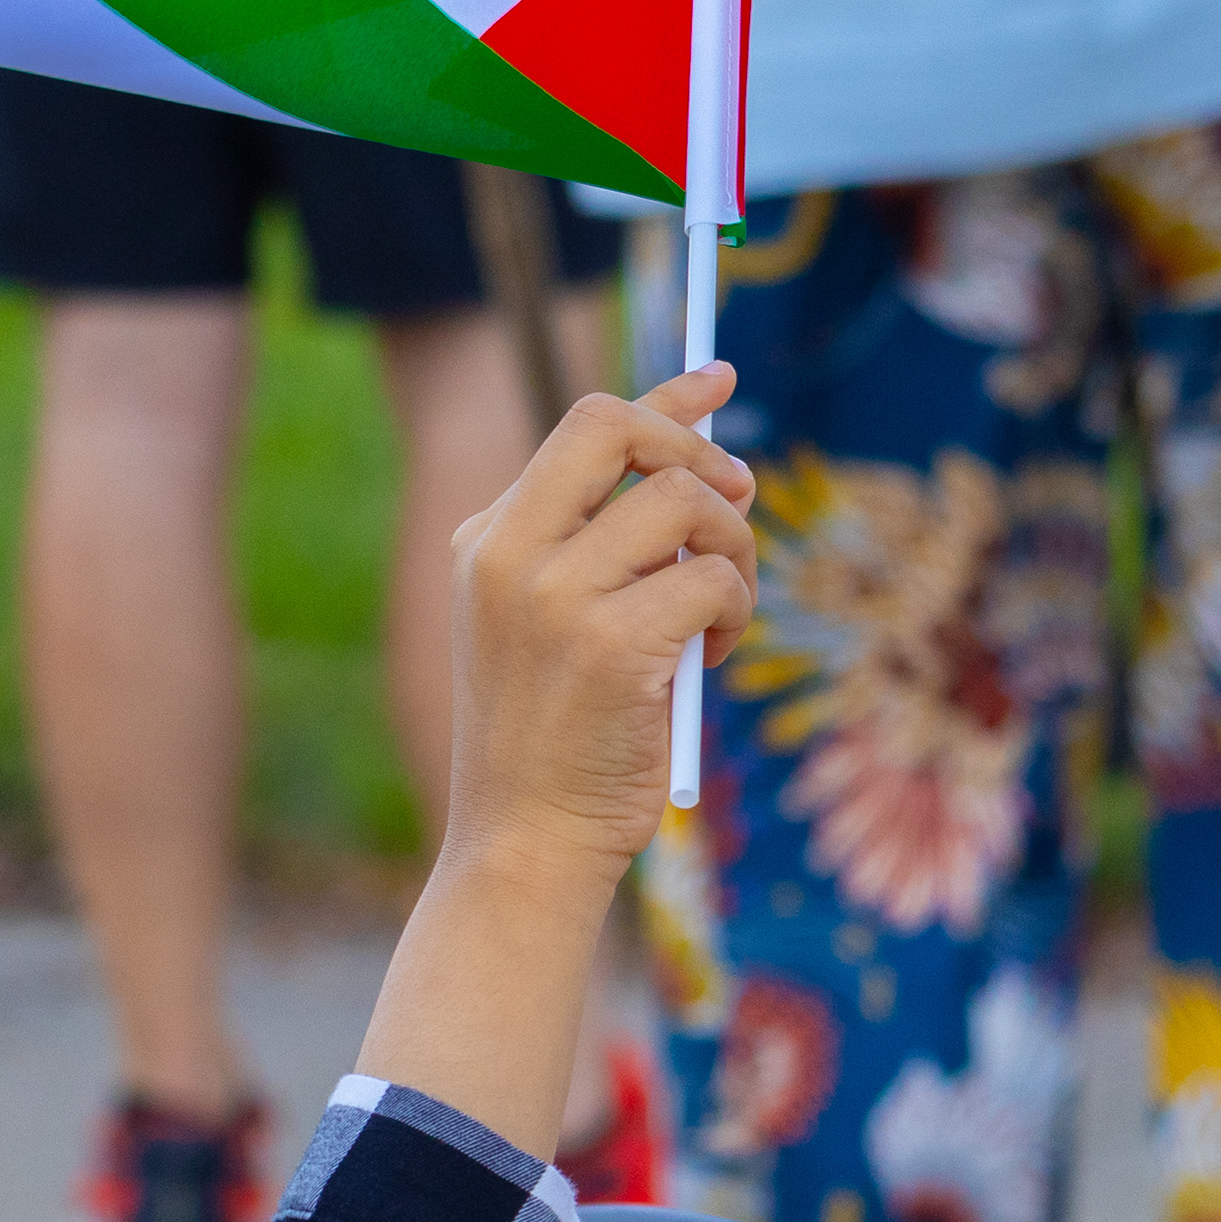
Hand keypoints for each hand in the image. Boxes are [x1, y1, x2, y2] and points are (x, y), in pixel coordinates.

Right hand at [442, 364, 755, 898]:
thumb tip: (709, 471)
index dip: (664, 398)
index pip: (584, 430)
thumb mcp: (556, 624)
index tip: (718, 378)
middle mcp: (510, 555)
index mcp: (486, 543)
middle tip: (734, 502)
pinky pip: (712, 581)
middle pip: (619, 431)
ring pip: (684, 505)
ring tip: (720, 612)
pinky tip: (711, 658)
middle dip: (696, 453)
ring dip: (731, 550)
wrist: (523, 843)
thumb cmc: (552, 742)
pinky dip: (733, 611)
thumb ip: (604, 548)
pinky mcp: (611, 644)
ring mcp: (555, 597)